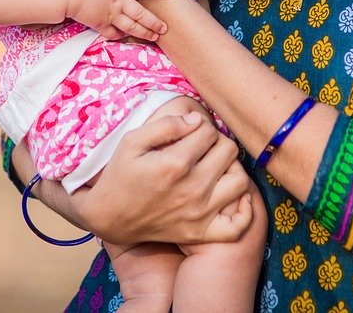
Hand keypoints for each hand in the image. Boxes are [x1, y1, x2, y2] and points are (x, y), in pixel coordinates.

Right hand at [68, 0, 170, 40]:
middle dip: (155, 22)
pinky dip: (120, 36)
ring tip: (154, 37)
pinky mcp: (100, 24)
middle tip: (164, 28)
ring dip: (144, 32)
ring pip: (132, 27)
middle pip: (142, 14)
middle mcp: (120, 1)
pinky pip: (114, 33)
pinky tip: (124, 36)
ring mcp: (111, 14)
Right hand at [69, 111, 254, 246]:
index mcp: (176, 163)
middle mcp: (193, 188)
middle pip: (229, 150)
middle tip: (202, 147)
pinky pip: (238, 225)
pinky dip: (243, 210)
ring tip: (217, 167)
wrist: (109, 217)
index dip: (200, 126)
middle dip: (217, 142)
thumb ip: (166, 124)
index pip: (208, 131)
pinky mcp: (201, 232)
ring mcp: (200, 213)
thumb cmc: (120, 175)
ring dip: (232, 169)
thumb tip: (196, 120)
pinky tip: (233, 196)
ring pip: (240, 181)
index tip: (189, 132)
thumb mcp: (132, 140)